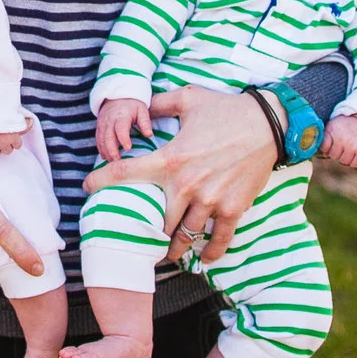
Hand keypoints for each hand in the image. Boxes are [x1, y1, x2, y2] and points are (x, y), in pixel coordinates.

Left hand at [84, 86, 275, 264]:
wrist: (269, 123)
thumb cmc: (226, 109)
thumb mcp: (188, 98)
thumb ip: (158, 103)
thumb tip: (139, 105)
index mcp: (171, 159)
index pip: (125, 173)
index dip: (101, 181)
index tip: (87, 188)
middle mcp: (187, 184)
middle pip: (156, 218)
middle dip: (145, 227)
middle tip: (136, 233)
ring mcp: (211, 200)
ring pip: (184, 234)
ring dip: (174, 247)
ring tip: (166, 252)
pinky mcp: (233, 209)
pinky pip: (219, 239)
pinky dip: (210, 253)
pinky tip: (202, 259)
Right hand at [95, 98, 151, 163]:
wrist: (117, 96)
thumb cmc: (133, 105)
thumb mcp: (142, 110)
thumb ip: (145, 122)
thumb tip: (149, 135)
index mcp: (121, 115)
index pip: (121, 127)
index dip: (123, 138)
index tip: (128, 148)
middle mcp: (109, 120)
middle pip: (108, 136)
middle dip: (111, 149)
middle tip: (117, 161)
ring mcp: (102, 123)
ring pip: (101, 139)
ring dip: (105, 151)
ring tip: (112, 162)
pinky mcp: (99, 127)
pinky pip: (98, 139)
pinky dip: (101, 149)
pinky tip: (105, 157)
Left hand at [322, 114, 356, 167]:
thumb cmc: (342, 127)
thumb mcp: (330, 128)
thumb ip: (324, 140)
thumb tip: (324, 155)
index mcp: (334, 132)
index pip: (324, 148)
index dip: (326, 147)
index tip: (330, 143)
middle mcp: (345, 140)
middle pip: (335, 156)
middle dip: (336, 153)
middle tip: (340, 145)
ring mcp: (355, 146)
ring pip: (345, 162)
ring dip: (344, 158)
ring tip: (347, 149)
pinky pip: (356, 164)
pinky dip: (354, 161)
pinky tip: (354, 154)